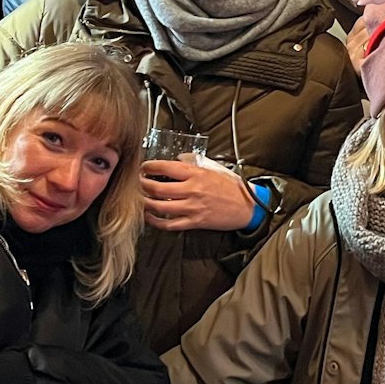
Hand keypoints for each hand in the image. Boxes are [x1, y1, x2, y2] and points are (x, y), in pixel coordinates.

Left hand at [142, 157, 257, 231]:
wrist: (247, 206)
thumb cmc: (232, 187)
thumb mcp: (214, 168)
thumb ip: (194, 163)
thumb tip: (177, 159)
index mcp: (196, 173)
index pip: (165, 167)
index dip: (149, 167)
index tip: (143, 167)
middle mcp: (192, 189)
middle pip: (157, 187)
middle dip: (142, 185)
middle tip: (137, 183)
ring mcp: (192, 207)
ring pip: (159, 206)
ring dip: (145, 202)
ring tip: (140, 199)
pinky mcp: (194, 222)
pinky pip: (169, 224)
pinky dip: (155, 221)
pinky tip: (150, 217)